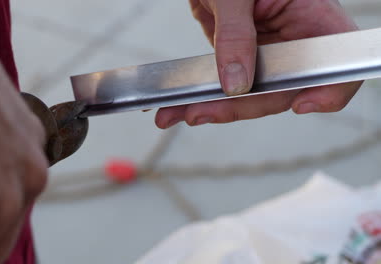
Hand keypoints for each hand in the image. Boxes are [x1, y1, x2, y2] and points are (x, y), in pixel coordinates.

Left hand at [156, 0, 361, 128]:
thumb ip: (236, 33)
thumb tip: (236, 81)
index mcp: (312, 18)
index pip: (336, 62)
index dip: (330, 90)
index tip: (301, 104)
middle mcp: (294, 43)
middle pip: (283, 91)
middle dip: (240, 107)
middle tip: (200, 111)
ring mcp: (270, 57)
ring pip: (253, 98)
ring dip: (214, 108)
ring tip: (177, 112)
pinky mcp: (246, 64)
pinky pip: (231, 89)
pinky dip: (206, 98)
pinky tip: (182, 106)